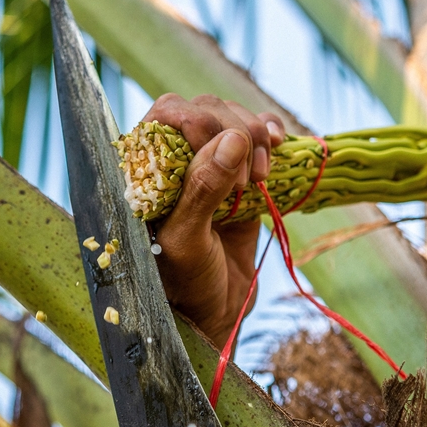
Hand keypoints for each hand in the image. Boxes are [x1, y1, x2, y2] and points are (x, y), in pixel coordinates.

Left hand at [144, 94, 284, 347]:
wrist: (215, 315)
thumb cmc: (185, 285)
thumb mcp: (186, 241)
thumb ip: (202, 191)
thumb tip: (233, 140)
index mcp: (146, 172)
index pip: (167, 114)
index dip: (200, 122)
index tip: (223, 156)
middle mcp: (175, 162)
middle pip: (206, 110)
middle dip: (234, 131)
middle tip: (246, 180)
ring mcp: (209, 167)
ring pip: (233, 120)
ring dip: (256, 136)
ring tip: (261, 176)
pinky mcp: (239, 178)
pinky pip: (256, 140)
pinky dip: (271, 135)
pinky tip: (280, 144)